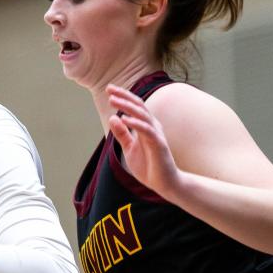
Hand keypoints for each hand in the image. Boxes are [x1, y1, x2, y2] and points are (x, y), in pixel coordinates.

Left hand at [105, 84, 182, 198]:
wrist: (163, 183)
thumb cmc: (148, 166)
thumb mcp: (129, 148)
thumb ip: (122, 134)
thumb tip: (113, 117)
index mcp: (146, 126)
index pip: (134, 106)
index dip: (123, 96)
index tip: (109, 89)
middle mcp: (153, 126)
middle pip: (139, 106)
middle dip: (124, 96)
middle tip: (109, 89)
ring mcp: (157, 135)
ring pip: (143, 115)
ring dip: (127, 107)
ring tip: (113, 101)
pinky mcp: (159, 145)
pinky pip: (147, 131)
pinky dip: (136, 124)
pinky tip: (124, 119)